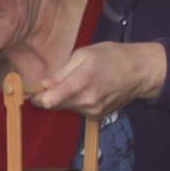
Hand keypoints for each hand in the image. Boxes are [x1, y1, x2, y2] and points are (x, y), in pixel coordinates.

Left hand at [34, 41, 165, 117]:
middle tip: (55, 82)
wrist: (140, 72)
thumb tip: (44, 84)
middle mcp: (87, 100)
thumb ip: (62, 72)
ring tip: (79, 82)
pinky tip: (89, 89)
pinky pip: (78, 110)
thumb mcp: (84, 54)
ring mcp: (93, 111)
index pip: (49, 100)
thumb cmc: (113, 57)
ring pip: (66, 107)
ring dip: (64, 98)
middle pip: (54, 105)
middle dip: (49, 96)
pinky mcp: (97, 116)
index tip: (29, 92)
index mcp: (81, 81)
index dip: (35, 97)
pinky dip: (77, 101)